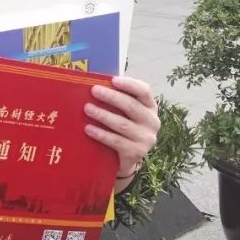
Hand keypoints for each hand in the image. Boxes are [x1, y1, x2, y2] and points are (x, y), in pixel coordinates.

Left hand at [85, 76, 159, 190]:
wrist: (125, 158)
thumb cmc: (121, 128)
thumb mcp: (123, 112)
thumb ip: (116, 99)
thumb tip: (96, 83)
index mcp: (150, 107)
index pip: (144, 91)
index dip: (129, 84)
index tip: (113, 80)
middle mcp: (152, 122)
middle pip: (132, 106)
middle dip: (111, 97)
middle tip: (94, 91)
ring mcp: (146, 139)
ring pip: (123, 124)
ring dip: (103, 115)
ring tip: (88, 109)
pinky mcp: (136, 152)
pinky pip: (116, 141)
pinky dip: (101, 134)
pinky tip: (88, 129)